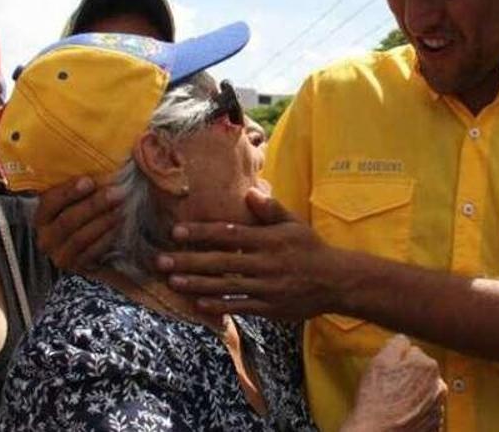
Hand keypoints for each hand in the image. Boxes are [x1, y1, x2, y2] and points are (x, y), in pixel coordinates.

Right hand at [34, 176, 122, 269]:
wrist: (89, 252)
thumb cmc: (83, 216)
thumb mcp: (76, 201)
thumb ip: (81, 187)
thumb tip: (106, 165)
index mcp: (42, 216)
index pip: (50, 202)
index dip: (69, 192)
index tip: (90, 181)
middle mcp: (46, 237)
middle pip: (67, 220)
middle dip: (94, 205)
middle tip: (116, 193)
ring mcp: (60, 255)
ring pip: (80, 237)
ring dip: (103, 222)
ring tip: (121, 209)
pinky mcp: (77, 267)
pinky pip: (92, 252)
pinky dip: (106, 238)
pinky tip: (119, 226)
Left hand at [158, 188, 351, 320]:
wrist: (337, 282)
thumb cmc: (311, 248)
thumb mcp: (294, 224)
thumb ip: (271, 209)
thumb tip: (249, 191)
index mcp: (268, 239)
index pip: (229, 234)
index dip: (201, 233)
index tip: (176, 232)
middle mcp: (265, 263)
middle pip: (220, 261)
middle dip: (189, 260)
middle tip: (161, 260)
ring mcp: (266, 287)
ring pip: (225, 286)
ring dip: (196, 284)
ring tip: (172, 281)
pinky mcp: (269, 308)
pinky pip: (240, 306)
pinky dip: (219, 305)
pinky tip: (198, 303)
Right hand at [343, 335, 446, 431]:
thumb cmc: (377, 403)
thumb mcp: (379, 362)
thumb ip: (395, 343)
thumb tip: (402, 340)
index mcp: (427, 366)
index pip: (413, 352)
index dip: (397, 361)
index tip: (389, 370)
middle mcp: (438, 386)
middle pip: (420, 372)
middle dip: (407, 377)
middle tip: (388, 387)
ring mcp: (438, 407)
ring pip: (423, 392)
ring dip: (411, 395)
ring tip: (392, 402)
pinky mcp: (434, 425)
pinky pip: (424, 411)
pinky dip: (414, 412)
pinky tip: (399, 414)